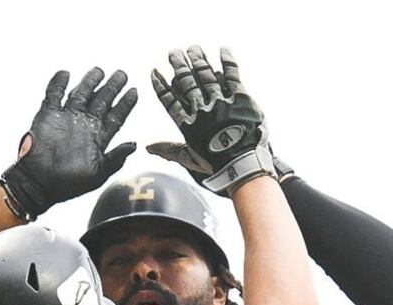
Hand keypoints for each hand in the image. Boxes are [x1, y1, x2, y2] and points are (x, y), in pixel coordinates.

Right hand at [0, 68, 137, 220]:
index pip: (116, 116)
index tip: (135, 91)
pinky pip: (53, 94)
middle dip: (112, 87)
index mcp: (98, 138)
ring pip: (80, 93)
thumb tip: (134, 145)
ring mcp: (66, 118)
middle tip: (122, 74)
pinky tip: (65, 73)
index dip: (125, 104)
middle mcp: (84, 125)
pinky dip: (58, 82)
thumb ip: (116, 158)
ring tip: (99, 71)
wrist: (39, 183)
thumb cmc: (68, 183)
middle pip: (101, 100)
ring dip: (89, 81)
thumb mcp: (98, 174)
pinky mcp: (48, 115)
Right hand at [147, 46, 273, 193]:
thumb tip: (148, 148)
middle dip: (179, 66)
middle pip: (187, 83)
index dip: (161, 86)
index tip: (155, 73)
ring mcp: (221, 103)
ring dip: (198, 61)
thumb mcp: (189, 159)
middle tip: (173, 53)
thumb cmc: (216, 166)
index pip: (170, 101)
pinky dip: (228, 62)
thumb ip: (168, 150)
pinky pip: (233, 76)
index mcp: (188, 124)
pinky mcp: (241, 99)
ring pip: (206, 76)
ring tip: (193, 49)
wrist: (243, 167)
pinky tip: (222, 50)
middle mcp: (202, 110)